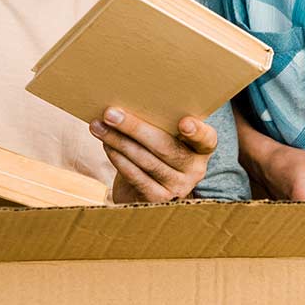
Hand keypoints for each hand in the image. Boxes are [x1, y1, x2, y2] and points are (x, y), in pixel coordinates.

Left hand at [89, 108, 215, 202]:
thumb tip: (125, 105)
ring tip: (99, 126)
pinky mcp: (158, 199)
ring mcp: (178, 187)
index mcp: (202, 148)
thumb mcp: (166, 136)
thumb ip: (159, 122)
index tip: (184, 122)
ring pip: (146, 161)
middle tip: (111, 113)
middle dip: (135, 128)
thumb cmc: (156, 150)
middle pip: (165, 147)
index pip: (206, 138)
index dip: (197, 131)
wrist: (146, 188)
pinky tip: (106, 145)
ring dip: (118, 142)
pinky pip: (135, 176)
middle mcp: (195, 169)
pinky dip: (118, 159)